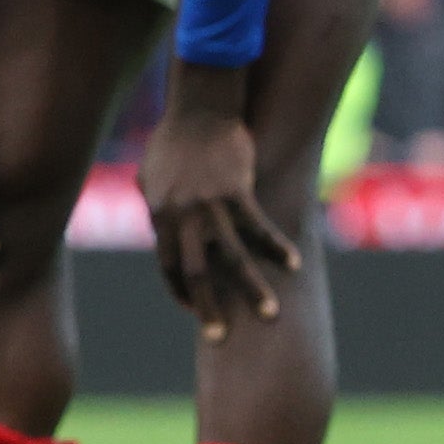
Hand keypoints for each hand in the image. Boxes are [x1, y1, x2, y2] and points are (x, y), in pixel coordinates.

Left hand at [141, 78, 293, 338]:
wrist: (198, 105)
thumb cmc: (173, 138)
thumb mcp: (150, 173)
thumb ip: (154, 203)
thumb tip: (157, 224)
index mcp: (160, 214)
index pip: (168, 266)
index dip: (181, 291)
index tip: (196, 309)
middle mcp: (182, 214)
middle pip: (195, 271)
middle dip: (209, 307)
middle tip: (219, 338)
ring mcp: (209, 203)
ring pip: (232, 256)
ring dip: (252, 288)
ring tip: (270, 314)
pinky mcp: (236, 190)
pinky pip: (258, 227)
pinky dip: (276, 247)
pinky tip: (292, 264)